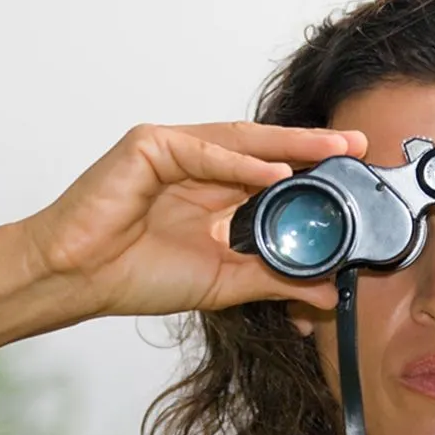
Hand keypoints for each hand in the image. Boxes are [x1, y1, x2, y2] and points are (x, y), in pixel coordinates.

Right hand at [19, 122, 364, 324]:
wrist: (76, 281)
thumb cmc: (135, 275)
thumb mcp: (225, 280)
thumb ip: (277, 280)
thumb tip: (329, 293)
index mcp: (214, 189)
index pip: (274, 170)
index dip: (315, 169)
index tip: (356, 172)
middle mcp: (197, 163)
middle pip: (265, 149)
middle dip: (313, 147)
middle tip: (357, 146)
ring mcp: (171, 150)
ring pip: (240, 141)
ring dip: (288, 146)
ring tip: (331, 152)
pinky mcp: (147, 146)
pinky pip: (203, 152)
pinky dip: (241, 163)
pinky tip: (275, 174)